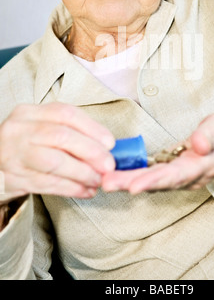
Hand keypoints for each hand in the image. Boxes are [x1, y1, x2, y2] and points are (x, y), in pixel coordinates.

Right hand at [0, 103, 114, 201]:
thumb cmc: (25, 144)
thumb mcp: (40, 129)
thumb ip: (68, 132)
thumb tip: (106, 145)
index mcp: (29, 113)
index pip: (65, 114)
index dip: (91, 128)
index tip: (110, 142)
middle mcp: (19, 130)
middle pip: (61, 137)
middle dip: (90, 151)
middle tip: (109, 165)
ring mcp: (14, 154)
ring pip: (55, 163)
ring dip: (82, 173)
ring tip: (99, 180)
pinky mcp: (13, 178)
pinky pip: (48, 184)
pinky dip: (71, 188)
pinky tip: (86, 191)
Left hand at [101, 113, 213, 193]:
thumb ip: (209, 136)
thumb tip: (197, 143)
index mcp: (201, 166)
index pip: (176, 175)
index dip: (154, 181)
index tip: (134, 186)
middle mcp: (188, 177)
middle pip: (158, 182)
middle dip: (131, 184)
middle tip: (106, 183)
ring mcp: (180, 177)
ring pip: (151, 182)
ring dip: (127, 182)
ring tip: (104, 180)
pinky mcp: (172, 172)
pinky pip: (151, 176)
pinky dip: (132, 177)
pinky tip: (114, 174)